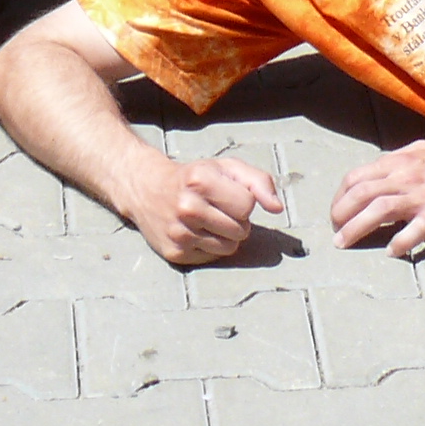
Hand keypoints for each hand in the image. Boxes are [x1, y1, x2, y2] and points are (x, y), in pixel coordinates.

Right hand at [117, 153, 282, 264]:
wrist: (146, 189)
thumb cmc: (194, 177)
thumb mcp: (225, 168)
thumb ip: (258, 182)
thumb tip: (277, 208)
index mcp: (201, 180)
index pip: (247, 206)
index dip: (242, 201)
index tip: (226, 194)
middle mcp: (188, 207)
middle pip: (241, 230)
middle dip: (236, 221)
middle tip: (217, 209)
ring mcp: (179, 232)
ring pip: (230, 248)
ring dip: (225, 236)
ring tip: (208, 221)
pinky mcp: (175, 253)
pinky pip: (213, 258)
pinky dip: (209, 247)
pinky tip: (196, 232)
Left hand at [330, 140, 424, 255]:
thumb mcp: (423, 152)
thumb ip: (397, 160)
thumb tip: (374, 172)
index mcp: (400, 161)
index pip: (357, 176)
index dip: (340, 196)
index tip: (336, 213)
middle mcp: (407, 177)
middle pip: (362, 193)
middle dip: (340, 213)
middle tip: (334, 232)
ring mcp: (422, 197)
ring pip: (380, 210)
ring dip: (356, 228)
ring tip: (344, 243)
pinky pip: (413, 231)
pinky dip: (398, 242)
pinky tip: (390, 251)